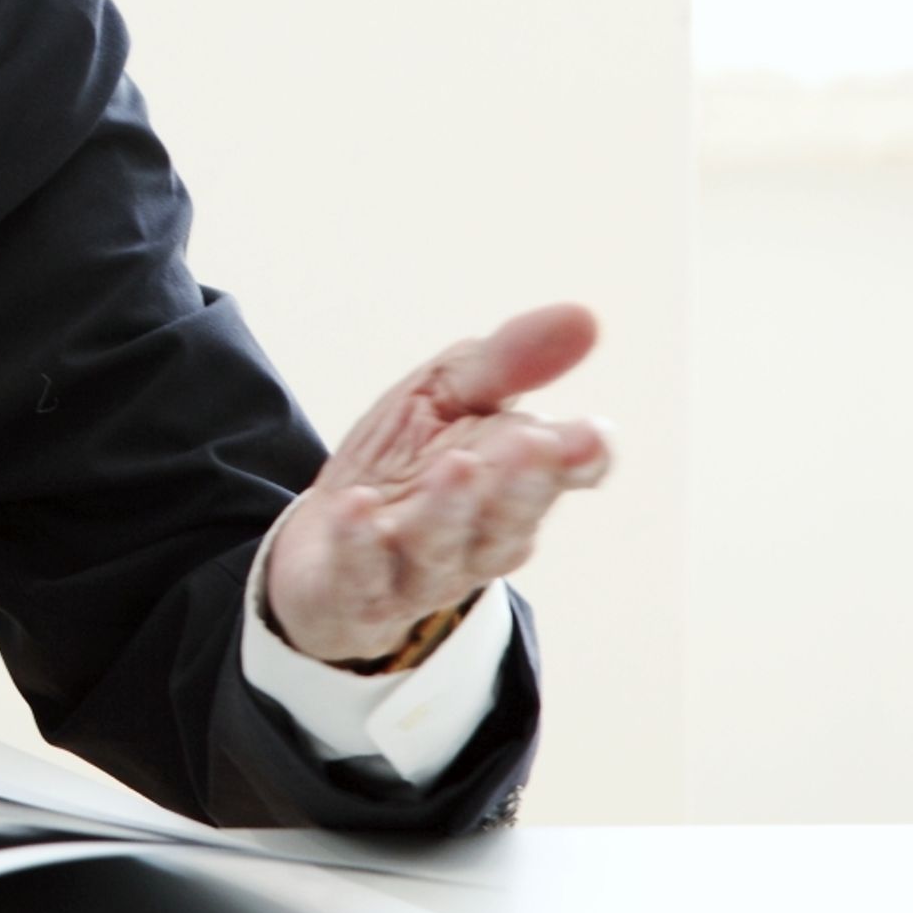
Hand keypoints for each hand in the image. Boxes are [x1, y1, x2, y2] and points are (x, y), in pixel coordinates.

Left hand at [261, 303, 610, 665]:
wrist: (320, 549)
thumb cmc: (403, 465)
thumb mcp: (449, 395)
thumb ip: (507, 362)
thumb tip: (586, 317)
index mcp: (509, 493)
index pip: (556, 478)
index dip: (576, 459)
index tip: (592, 434)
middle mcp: (473, 542)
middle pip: (504, 521)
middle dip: (520, 485)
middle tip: (535, 443)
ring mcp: (412, 575)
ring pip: (439, 550)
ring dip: (448, 511)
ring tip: (458, 466)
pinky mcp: (351, 595)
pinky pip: (357, 576)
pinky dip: (358, 546)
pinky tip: (356, 508)